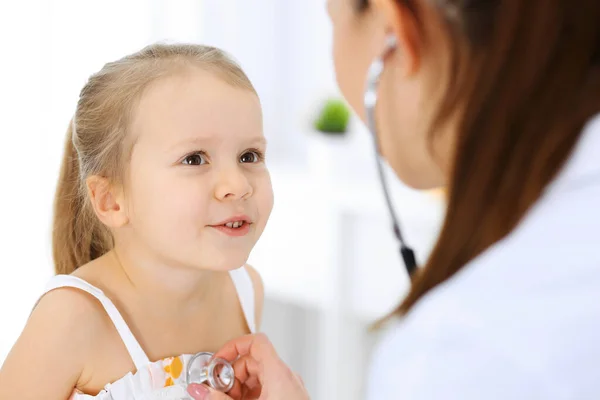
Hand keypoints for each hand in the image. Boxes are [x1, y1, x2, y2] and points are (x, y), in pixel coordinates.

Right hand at [186, 333, 308, 399]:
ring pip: (258, 376)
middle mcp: (286, 376)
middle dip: (232, 375)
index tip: (217, 363)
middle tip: (219, 392)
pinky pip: (266, 389)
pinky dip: (251, 395)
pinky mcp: (289, 399)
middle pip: (253, 361)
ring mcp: (289, 388)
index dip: (233, 347)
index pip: (256, 342)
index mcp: (278, 373)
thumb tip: (198, 390)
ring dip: (240, 388)